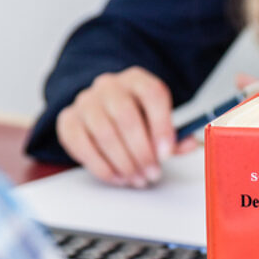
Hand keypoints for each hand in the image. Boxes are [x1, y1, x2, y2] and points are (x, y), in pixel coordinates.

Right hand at [56, 66, 174, 187]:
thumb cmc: (134, 118)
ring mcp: (85, 102)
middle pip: (125, 115)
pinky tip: (117, 177)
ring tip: (137, 179)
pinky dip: (102, 167)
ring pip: (103, 132)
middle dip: (141, 151)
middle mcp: (109, 86)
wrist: (101, 110)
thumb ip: (175, 135)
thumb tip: (190, 144)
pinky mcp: (68, 121)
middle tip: (152, 173)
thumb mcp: (157, 121)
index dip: (162, 125)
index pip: (151, 94)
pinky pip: (83, 146)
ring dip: (123, 162)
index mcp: (137, 79)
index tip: (167, 153)